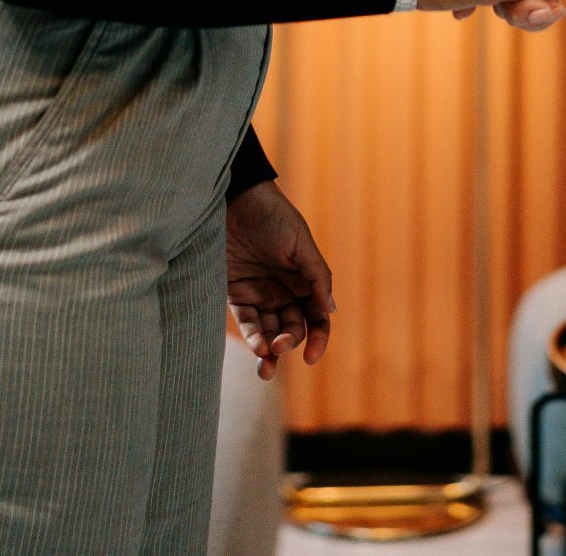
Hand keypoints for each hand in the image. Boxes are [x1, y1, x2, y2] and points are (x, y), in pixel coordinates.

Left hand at [225, 181, 333, 379]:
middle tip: (281, 345)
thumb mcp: (300, 243)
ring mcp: (260, 294)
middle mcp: (284, 291)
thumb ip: (316, 276)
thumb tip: (330, 310)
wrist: (236, 199)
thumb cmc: (273, 216)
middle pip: (293, 328)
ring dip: (269, 351)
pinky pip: (247, 322)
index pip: (317, 317)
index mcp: (305, 280)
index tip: (311, 357)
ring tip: (266, 366)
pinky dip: (252, 337)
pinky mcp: (236, 294)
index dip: (318, 338)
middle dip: (289, 342)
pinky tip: (257, 347)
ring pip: (269, 332)